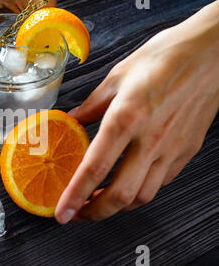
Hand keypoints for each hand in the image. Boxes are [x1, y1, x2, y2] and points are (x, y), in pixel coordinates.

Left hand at [55, 0, 218, 222]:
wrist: (211, 51)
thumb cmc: (165, 57)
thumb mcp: (117, 76)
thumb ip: (91, 105)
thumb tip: (71, 121)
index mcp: (126, 118)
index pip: (94, 168)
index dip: (74, 196)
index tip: (61, 213)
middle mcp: (149, 139)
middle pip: (120, 194)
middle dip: (94, 213)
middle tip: (77, 214)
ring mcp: (171, 148)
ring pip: (142, 196)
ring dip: (117, 206)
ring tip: (98, 202)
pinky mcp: (186, 151)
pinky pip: (160, 182)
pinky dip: (139, 192)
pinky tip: (127, 184)